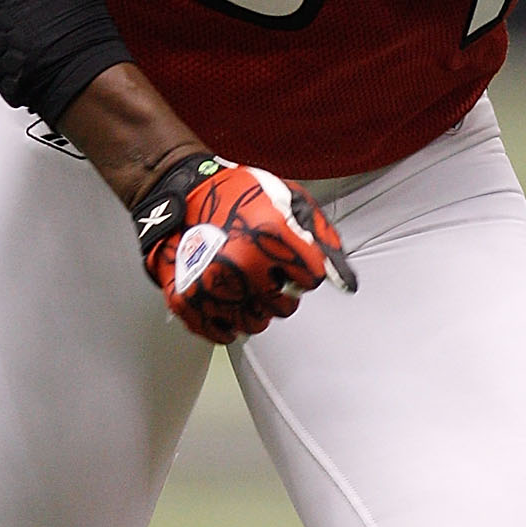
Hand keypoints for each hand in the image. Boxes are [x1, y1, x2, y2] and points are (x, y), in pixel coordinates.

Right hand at [131, 153, 355, 342]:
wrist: (179, 192)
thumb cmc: (236, 194)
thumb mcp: (289, 199)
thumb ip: (322, 238)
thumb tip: (346, 282)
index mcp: (269, 235)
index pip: (312, 278)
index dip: (304, 267)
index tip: (290, 257)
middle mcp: (241, 264)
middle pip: (286, 306)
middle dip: (281, 290)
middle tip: (263, 269)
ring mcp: (212, 286)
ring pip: (256, 324)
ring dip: (256, 307)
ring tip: (243, 280)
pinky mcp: (188, 301)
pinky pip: (223, 334)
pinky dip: (227, 321)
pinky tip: (226, 298)